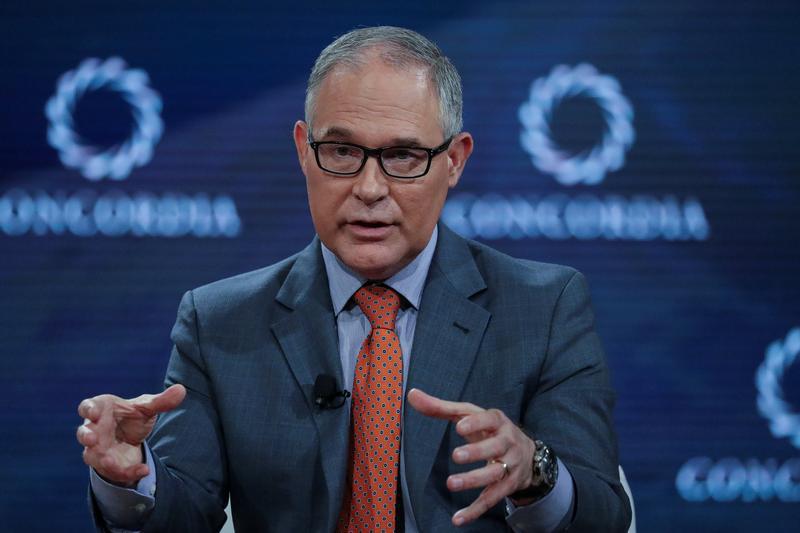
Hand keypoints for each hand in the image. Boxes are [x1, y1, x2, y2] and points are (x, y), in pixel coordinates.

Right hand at [76, 384, 185, 486]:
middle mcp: (94, 429)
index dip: (89, 409)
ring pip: (92, 455)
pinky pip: (114, 471)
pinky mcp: (106, 465)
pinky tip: (144, 470)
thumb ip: (161, 401)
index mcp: (101, 409)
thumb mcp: (147, 408)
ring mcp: (97, 449)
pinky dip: (128, 472)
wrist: (130, 437)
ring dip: (100, 459)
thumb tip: (181, 389)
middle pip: (84, 433)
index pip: (88, 407)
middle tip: (91, 438)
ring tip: (110, 462)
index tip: (93, 412)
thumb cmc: (131, 416)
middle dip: (86, 435)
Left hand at [407, 388, 535, 526]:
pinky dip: (475, 510)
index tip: (459, 427)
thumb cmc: (488, 429)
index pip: (489, 419)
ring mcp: (509, 465)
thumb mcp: (469, 415)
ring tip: (452, 483)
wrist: (527, 453)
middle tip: (456, 455)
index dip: (476, 423)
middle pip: (494, 448)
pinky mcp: (507, 486)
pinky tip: (458, 518)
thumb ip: (440, 407)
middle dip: (477, 452)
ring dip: (474, 480)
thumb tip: (412, 395)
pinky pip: (491, 499)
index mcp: (497, 421)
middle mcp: (507, 442)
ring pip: (494, 475)